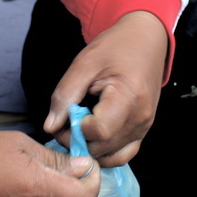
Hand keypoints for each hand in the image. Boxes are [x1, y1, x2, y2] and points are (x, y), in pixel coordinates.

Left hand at [41, 10, 167, 166]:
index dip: (76, 131)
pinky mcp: (143, 130)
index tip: (65, 118)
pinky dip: (105, 151)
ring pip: (112, 156)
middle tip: (67, 123)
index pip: (99, 132)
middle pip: (104, 148)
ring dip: (90, 148)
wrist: (146, 39)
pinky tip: (92, 136)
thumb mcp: (84, 63)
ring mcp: (145, 125)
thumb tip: (50, 126)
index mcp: (129, 95)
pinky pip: (123, 154)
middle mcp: (141, 116)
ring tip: (79, 128)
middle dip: (79, 141)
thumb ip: (65, 95)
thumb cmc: (117, 46)